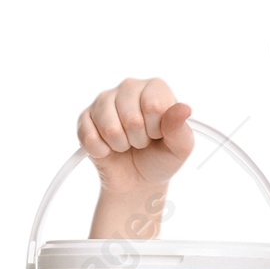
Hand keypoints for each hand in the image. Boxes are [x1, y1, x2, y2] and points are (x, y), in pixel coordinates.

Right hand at [77, 77, 193, 237]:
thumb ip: (180, 129)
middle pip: (131, 118)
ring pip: (110, 128)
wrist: (138, 180)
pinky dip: (102, 152)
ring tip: (127, 144)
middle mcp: (129, 87)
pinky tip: (109, 148)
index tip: (158, 134)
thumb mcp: (179, 148)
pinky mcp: (85, 118)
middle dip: (139, 140)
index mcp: (154, 88)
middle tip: (142, 142)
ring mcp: (104, 100)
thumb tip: (184, 108)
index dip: (156, 129)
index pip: (153, 105)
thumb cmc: (160, 158)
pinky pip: (90, 138)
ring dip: (121, 146)